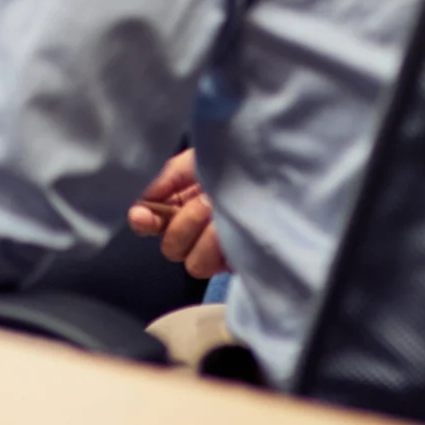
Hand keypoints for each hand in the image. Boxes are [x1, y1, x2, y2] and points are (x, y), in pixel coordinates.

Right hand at [127, 149, 228, 278]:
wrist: (281, 174)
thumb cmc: (239, 160)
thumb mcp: (200, 157)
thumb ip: (170, 175)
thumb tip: (142, 200)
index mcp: (181, 201)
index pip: (147, 220)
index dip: (143, 219)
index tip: (144, 214)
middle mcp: (195, 228)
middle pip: (170, 246)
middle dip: (184, 223)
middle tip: (205, 202)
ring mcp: (216, 249)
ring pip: (191, 261)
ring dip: (205, 236)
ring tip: (223, 215)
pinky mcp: (235, 263)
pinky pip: (215, 267)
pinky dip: (220, 247)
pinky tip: (233, 229)